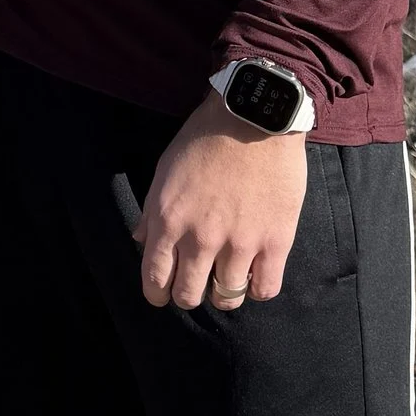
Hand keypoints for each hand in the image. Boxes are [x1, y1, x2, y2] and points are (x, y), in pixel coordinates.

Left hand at [138, 97, 307, 311]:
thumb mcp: (165, 170)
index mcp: (169, 221)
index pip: (155, 280)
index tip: (164, 294)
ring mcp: (239, 243)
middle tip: (196, 285)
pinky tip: (254, 276)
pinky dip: (257, 289)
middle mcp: (200, 239)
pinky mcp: (275, 241)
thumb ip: (151, 211)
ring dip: (223, 293)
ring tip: (227, 280)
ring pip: (226, 297)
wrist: (255, 117)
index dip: (158, 294)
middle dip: (188, 295)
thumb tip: (141, 240)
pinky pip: (265, 289)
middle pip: (189, 296)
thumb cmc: (206, 138)